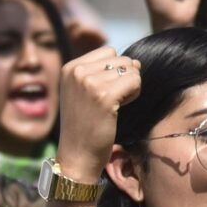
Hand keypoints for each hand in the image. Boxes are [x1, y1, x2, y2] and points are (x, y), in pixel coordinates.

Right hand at [57, 44, 141, 179]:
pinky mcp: (104, 96)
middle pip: (121, 58)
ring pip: (131, 69)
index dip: (113, 71)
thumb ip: (103, 72)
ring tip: (114, 106)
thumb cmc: (84, 126)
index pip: (108, 51)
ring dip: (130, 87)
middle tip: (109, 102)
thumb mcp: (83, 92)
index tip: (101, 93)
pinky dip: (134, 94)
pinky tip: (120, 108)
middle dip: (123, 78)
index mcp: (70, 68)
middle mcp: (77, 71)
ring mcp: (89, 83)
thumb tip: (136, 62)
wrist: (77, 155)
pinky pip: (135, 81)